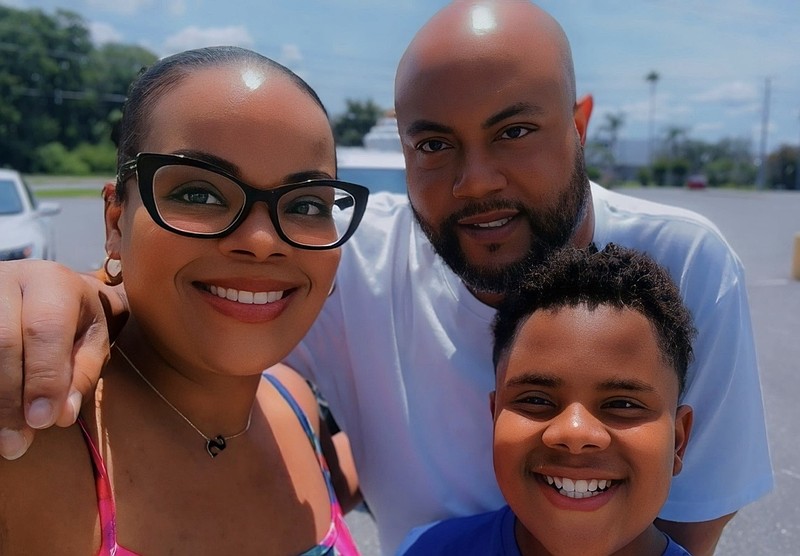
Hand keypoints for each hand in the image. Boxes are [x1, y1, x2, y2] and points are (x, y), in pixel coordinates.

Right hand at [0, 260, 122, 459]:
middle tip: (16, 443)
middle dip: (10, 398)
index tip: (42, 422)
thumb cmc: (71, 319)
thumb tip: (61, 415)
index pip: (46, 329)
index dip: (44, 377)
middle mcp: (9, 280)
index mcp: (53, 282)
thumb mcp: (90, 339)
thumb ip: (82, 373)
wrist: (37, 288)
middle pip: (2, 341)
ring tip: (3, 439)